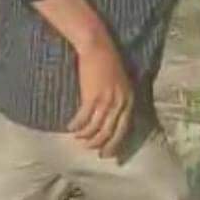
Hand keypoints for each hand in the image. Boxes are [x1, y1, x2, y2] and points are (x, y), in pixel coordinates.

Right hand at [68, 35, 133, 157]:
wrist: (97, 46)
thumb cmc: (107, 61)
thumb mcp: (119, 82)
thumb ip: (118, 98)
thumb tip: (110, 116)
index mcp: (129, 100)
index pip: (124, 130)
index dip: (114, 144)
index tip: (106, 154)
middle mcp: (120, 103)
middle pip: (110, 132)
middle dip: (99, 144)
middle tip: (89, 150)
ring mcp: (107, 101)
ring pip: (96, 128)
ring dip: (86, 136)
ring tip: (77, 138)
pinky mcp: (92, 97)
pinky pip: (84, 118)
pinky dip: (77, 125)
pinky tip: (70, 127)